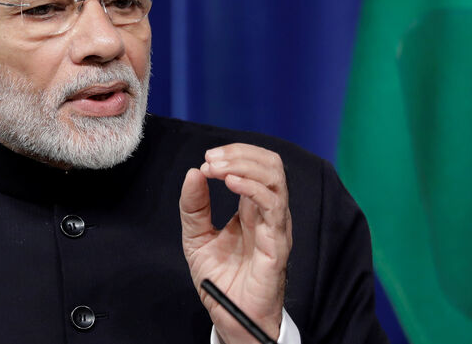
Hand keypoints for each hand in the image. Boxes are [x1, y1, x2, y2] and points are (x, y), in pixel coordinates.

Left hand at [179, 143, 291, 342]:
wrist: (228, 317)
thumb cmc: (220, 279)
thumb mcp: (196, 236)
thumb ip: (194, 206)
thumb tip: (194, 172)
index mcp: (251, 209)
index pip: (255, 166)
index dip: (233, 154)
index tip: (207, 158)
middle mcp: (268, 214)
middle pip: (270, 166)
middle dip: (240, 154)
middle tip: (211, 159)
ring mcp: (275, 228)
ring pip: (275, 180)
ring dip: (244, 166)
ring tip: (217, 170)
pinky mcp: (277, 245)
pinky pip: (274, 208)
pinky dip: (252, 189)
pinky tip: (231, 184)